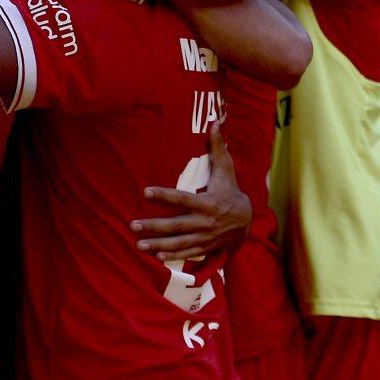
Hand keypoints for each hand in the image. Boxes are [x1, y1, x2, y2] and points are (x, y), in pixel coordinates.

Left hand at [133, 125, 250, 262]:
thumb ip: (217, 148)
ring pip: (179, 243)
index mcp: (208, 202)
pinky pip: (187, 253)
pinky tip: (156, 256)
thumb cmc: (230, 191)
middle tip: (133, 225)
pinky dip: (173, 256)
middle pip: (176, 225)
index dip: (164, 195)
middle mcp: (205, 222)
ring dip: (158, 245)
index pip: (182, 198)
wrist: (247, 220)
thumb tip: (214, 123)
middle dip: (154, 226)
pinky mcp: (205, 247)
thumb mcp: (226, 170)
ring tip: (139, 245)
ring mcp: (205, 237)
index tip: (145, 192)